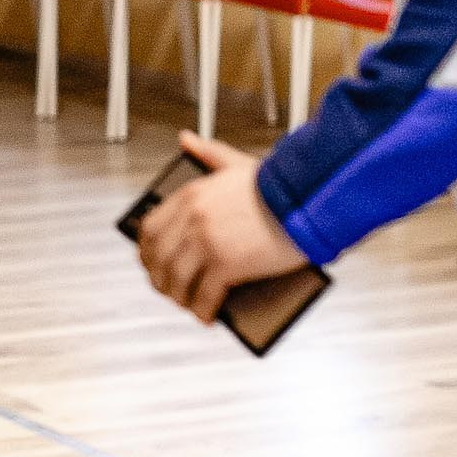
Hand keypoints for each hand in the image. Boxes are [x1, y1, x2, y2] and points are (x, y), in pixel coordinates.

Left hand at [137, 132, 311, 322]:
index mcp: (191, 195)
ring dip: (178, 298)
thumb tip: (186, 139)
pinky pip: (204, 295)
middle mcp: (193, 218)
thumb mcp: (237, 163)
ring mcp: (208, 242)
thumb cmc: (280, 184)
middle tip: (168, 289)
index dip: (147, 251)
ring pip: (177, 279)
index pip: (150, 228)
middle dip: (159, 278)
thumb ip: (208, 152)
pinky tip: (207, 316)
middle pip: (159, 257)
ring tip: (187, 305)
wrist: (309, 198)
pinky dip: (202, 309)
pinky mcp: (227, 264)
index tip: (152, 263)